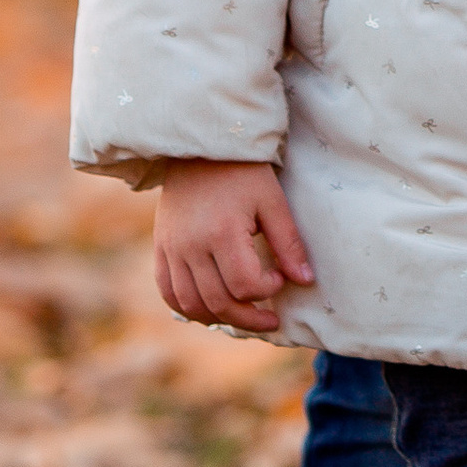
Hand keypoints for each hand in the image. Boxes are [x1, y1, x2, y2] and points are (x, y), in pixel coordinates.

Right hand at [153, 162, 315, 336]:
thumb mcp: (272, 201)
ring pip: (191, 304)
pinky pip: (168, 292)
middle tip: (271, 318)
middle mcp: (191, 245)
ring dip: (219, 318)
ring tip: (243, 316)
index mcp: (222, 232)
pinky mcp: (160, 248)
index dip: (268, 290)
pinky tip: (210, 309)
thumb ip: (288, 243)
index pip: (245, 285)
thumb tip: (305, 281)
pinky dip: (188, 308)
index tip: (280, 276)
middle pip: (219, 302)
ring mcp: (171, 249)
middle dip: (250, 317)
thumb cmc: (242, 172)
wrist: (200, 148)